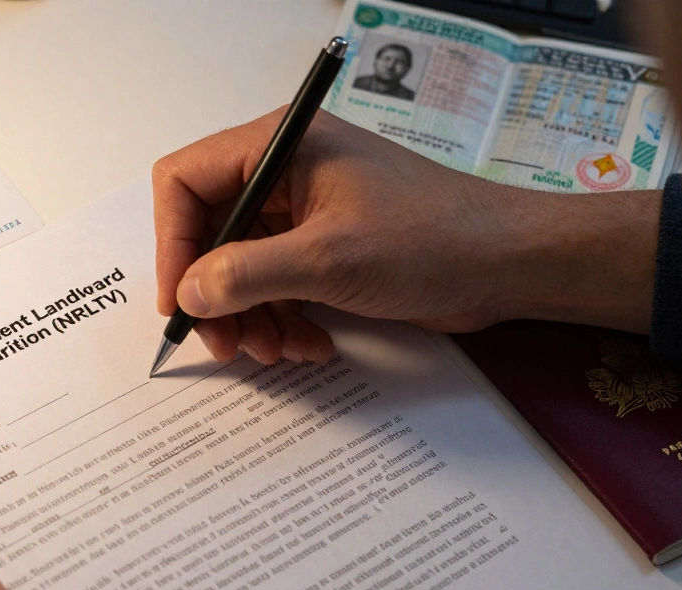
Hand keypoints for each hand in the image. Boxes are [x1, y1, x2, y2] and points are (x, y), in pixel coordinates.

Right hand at [154, 108, 661, 363]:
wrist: (509, 264)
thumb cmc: (430, 238)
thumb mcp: (328, 259)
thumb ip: (247, 274)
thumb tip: (187, 293)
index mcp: (279, 146)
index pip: (186, 182)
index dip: (173, 243)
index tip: (180, 300)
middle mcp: (284, 173)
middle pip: (210, 233)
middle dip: (215, 295)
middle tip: (228, 345)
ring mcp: (305, 213)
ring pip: (240, 268)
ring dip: (251, 317)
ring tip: (279, 351)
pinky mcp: (325, 249)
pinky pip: (276, 286)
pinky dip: (282, 320)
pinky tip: (310, 347)